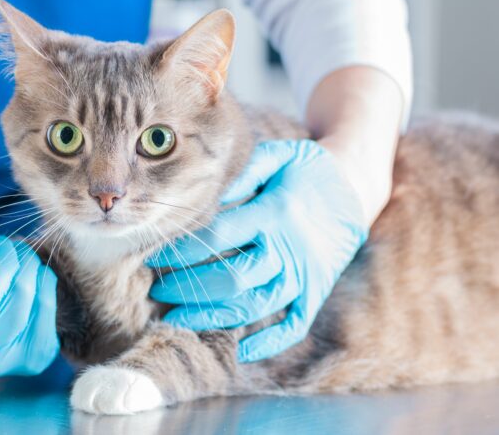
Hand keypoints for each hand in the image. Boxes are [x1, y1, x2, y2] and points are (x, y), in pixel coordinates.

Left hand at [148, 140, 367, 361]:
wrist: (356, 189)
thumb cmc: (306, 170)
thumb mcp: (279, 156)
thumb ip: (244, 171)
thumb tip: (204, 191)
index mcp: (275, 213)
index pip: (219, 236)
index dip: (183, 249)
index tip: (153, 256)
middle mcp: (289, 249)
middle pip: (233, 277)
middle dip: (189, 288)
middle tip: (158, 290)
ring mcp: (304, 275)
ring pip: (256, 305)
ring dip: (214, 317)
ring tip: (177, 320)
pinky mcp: (315, 292)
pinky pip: (294, 326)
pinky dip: (269, 343)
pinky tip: (240, 351)